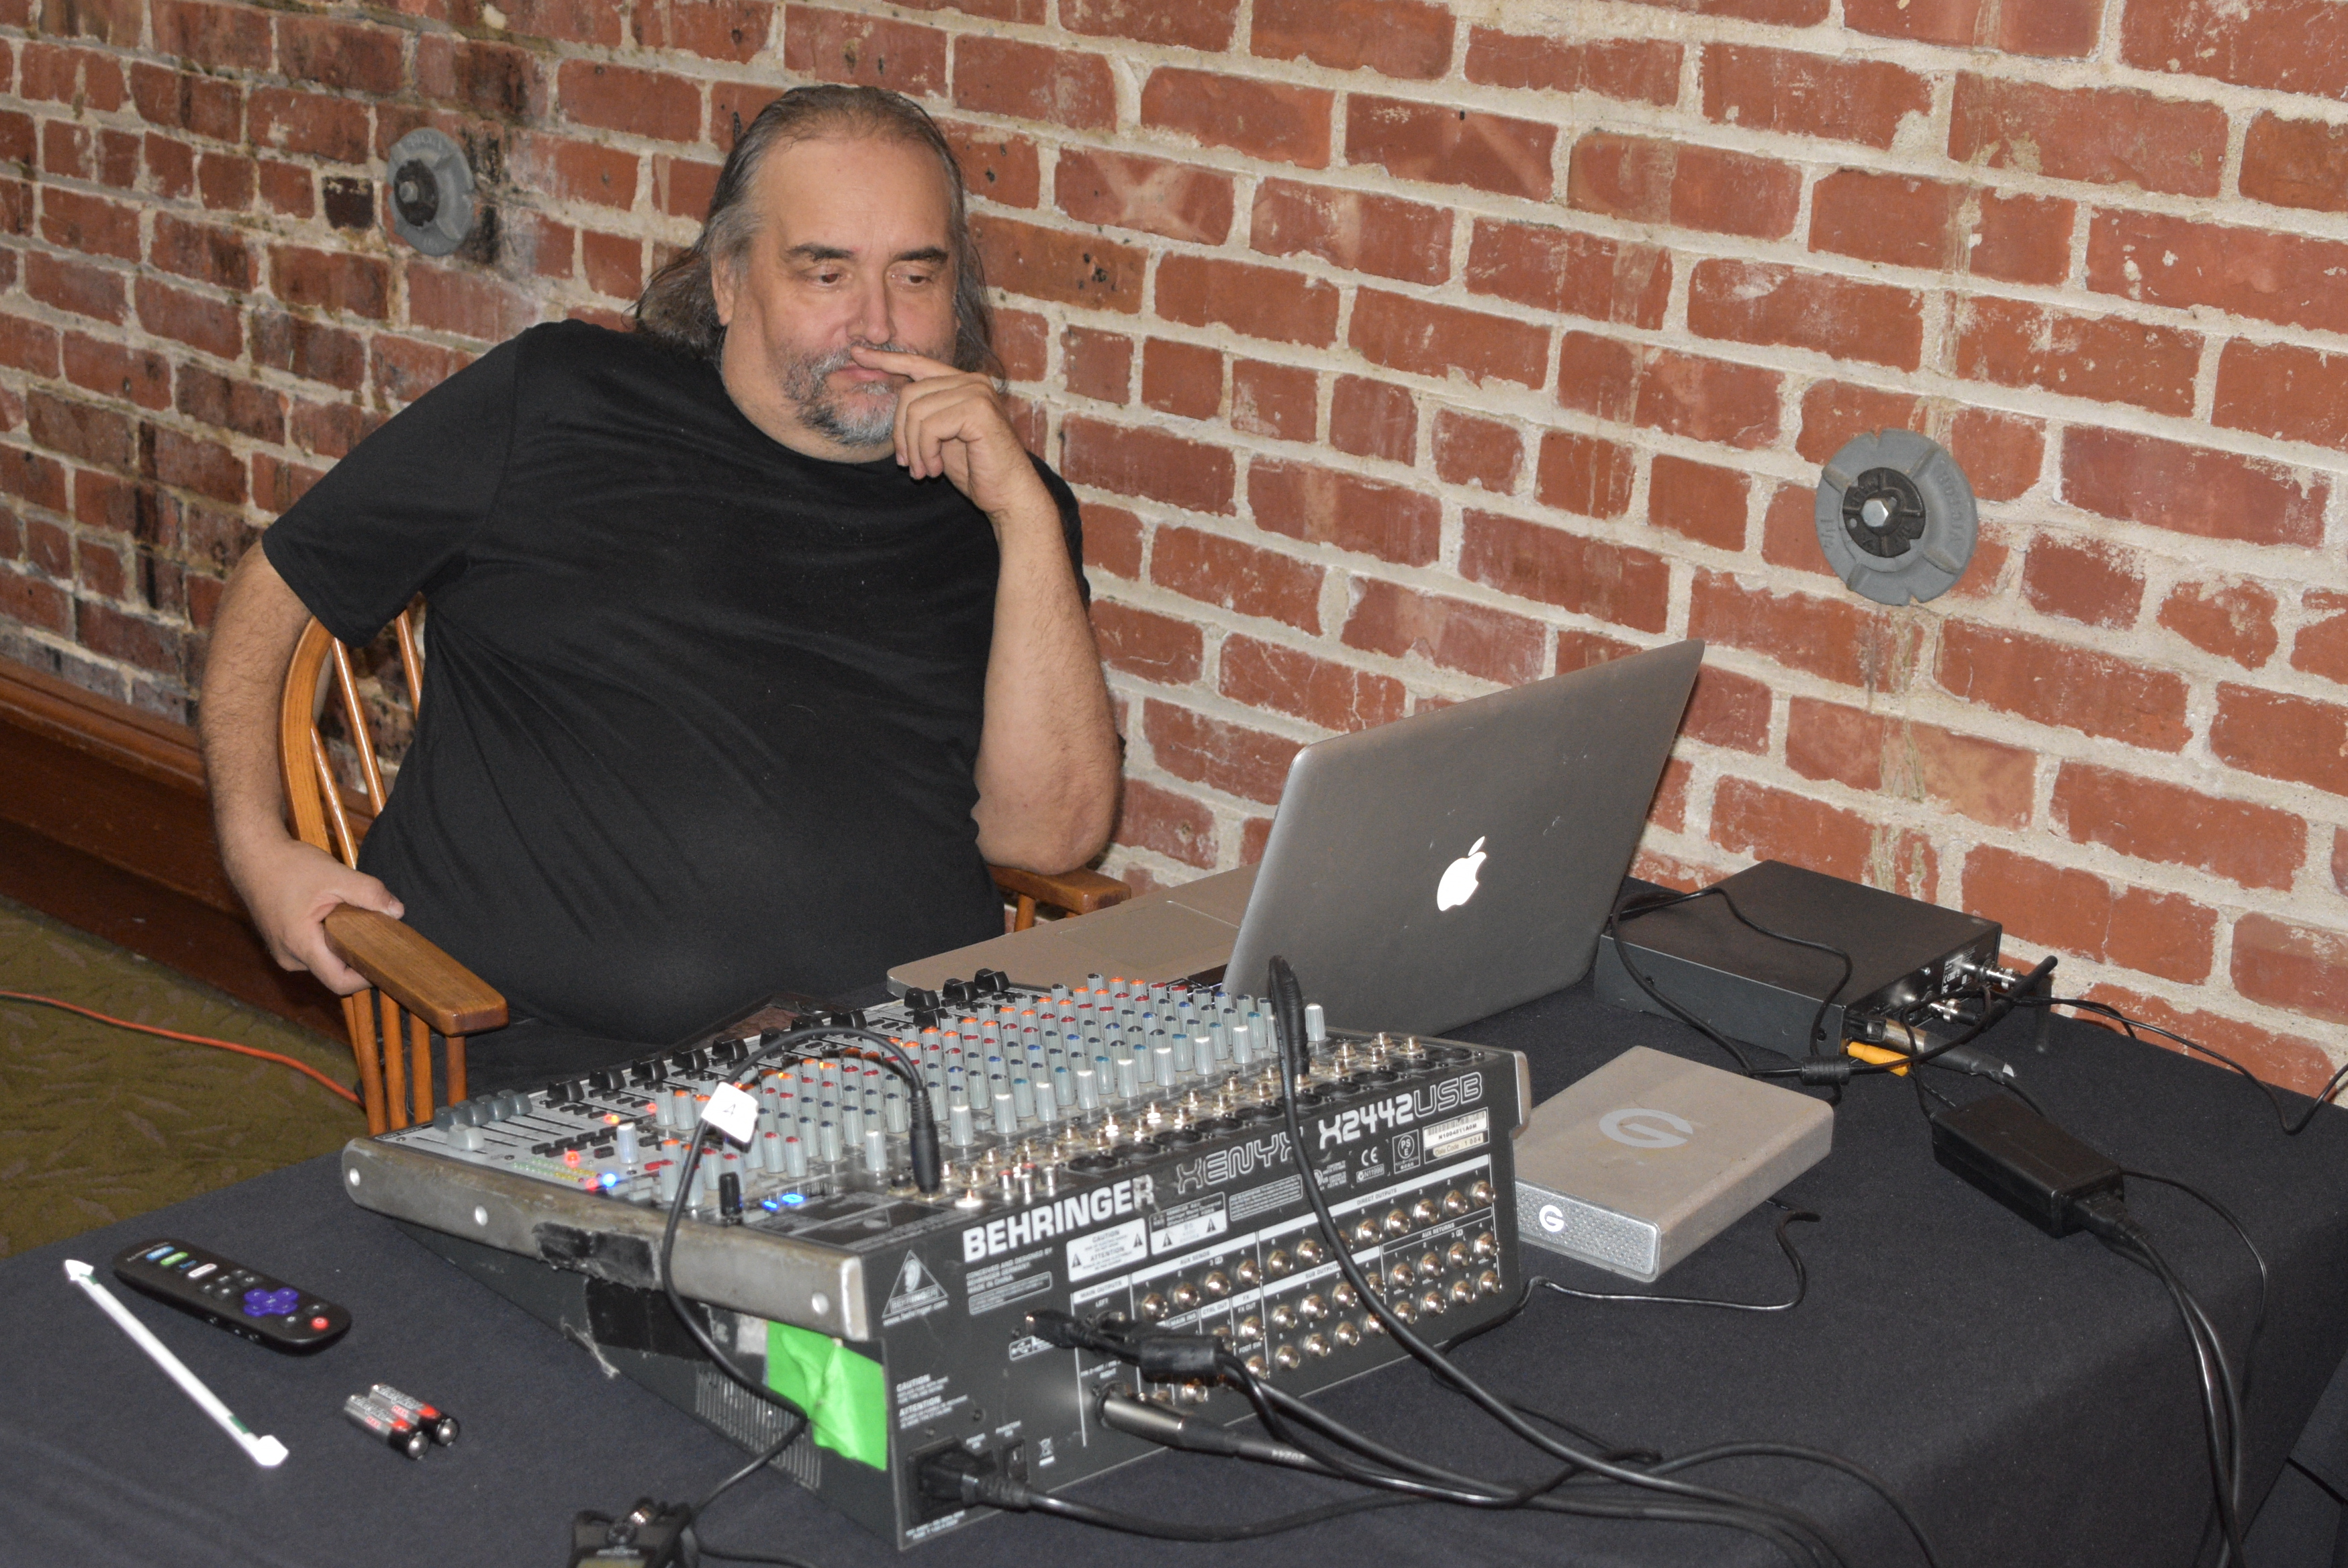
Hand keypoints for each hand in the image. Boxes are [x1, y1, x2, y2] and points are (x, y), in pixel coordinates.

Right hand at [224, 833, 404, 994]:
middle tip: (375, 930)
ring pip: (325, 959)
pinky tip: (335, 914)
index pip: (340, 982)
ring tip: (350, 915)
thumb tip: (397, 912)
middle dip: (357, 953)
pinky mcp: (284, 944)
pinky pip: (314, 950)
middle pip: (335, 971)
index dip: (366, 978)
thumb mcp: (335, 875)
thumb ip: (369, 893)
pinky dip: (329, 937)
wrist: (253, 857)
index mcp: (300, 945)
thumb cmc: (289, 866)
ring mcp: (284, 952)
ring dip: (342, 943)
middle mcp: (289, 957)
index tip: (386, 960)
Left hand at [850, 346, 1049, 520]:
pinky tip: (935, 470)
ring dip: (914, 448)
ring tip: (923, 471)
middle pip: (910, 394)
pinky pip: (930, 426)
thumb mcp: (939, 437)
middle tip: (908, 465)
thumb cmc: (976, 471)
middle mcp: (972, 381)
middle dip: (901, 434)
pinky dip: (926, 452)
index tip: (856, 353)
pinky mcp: (978, 410)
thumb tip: (892, 397)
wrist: (1009, 496)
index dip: (886, 359)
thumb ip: (922, 415)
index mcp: (963, 383)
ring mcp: (977, 392)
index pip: (918, 364)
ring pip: (916, 412)